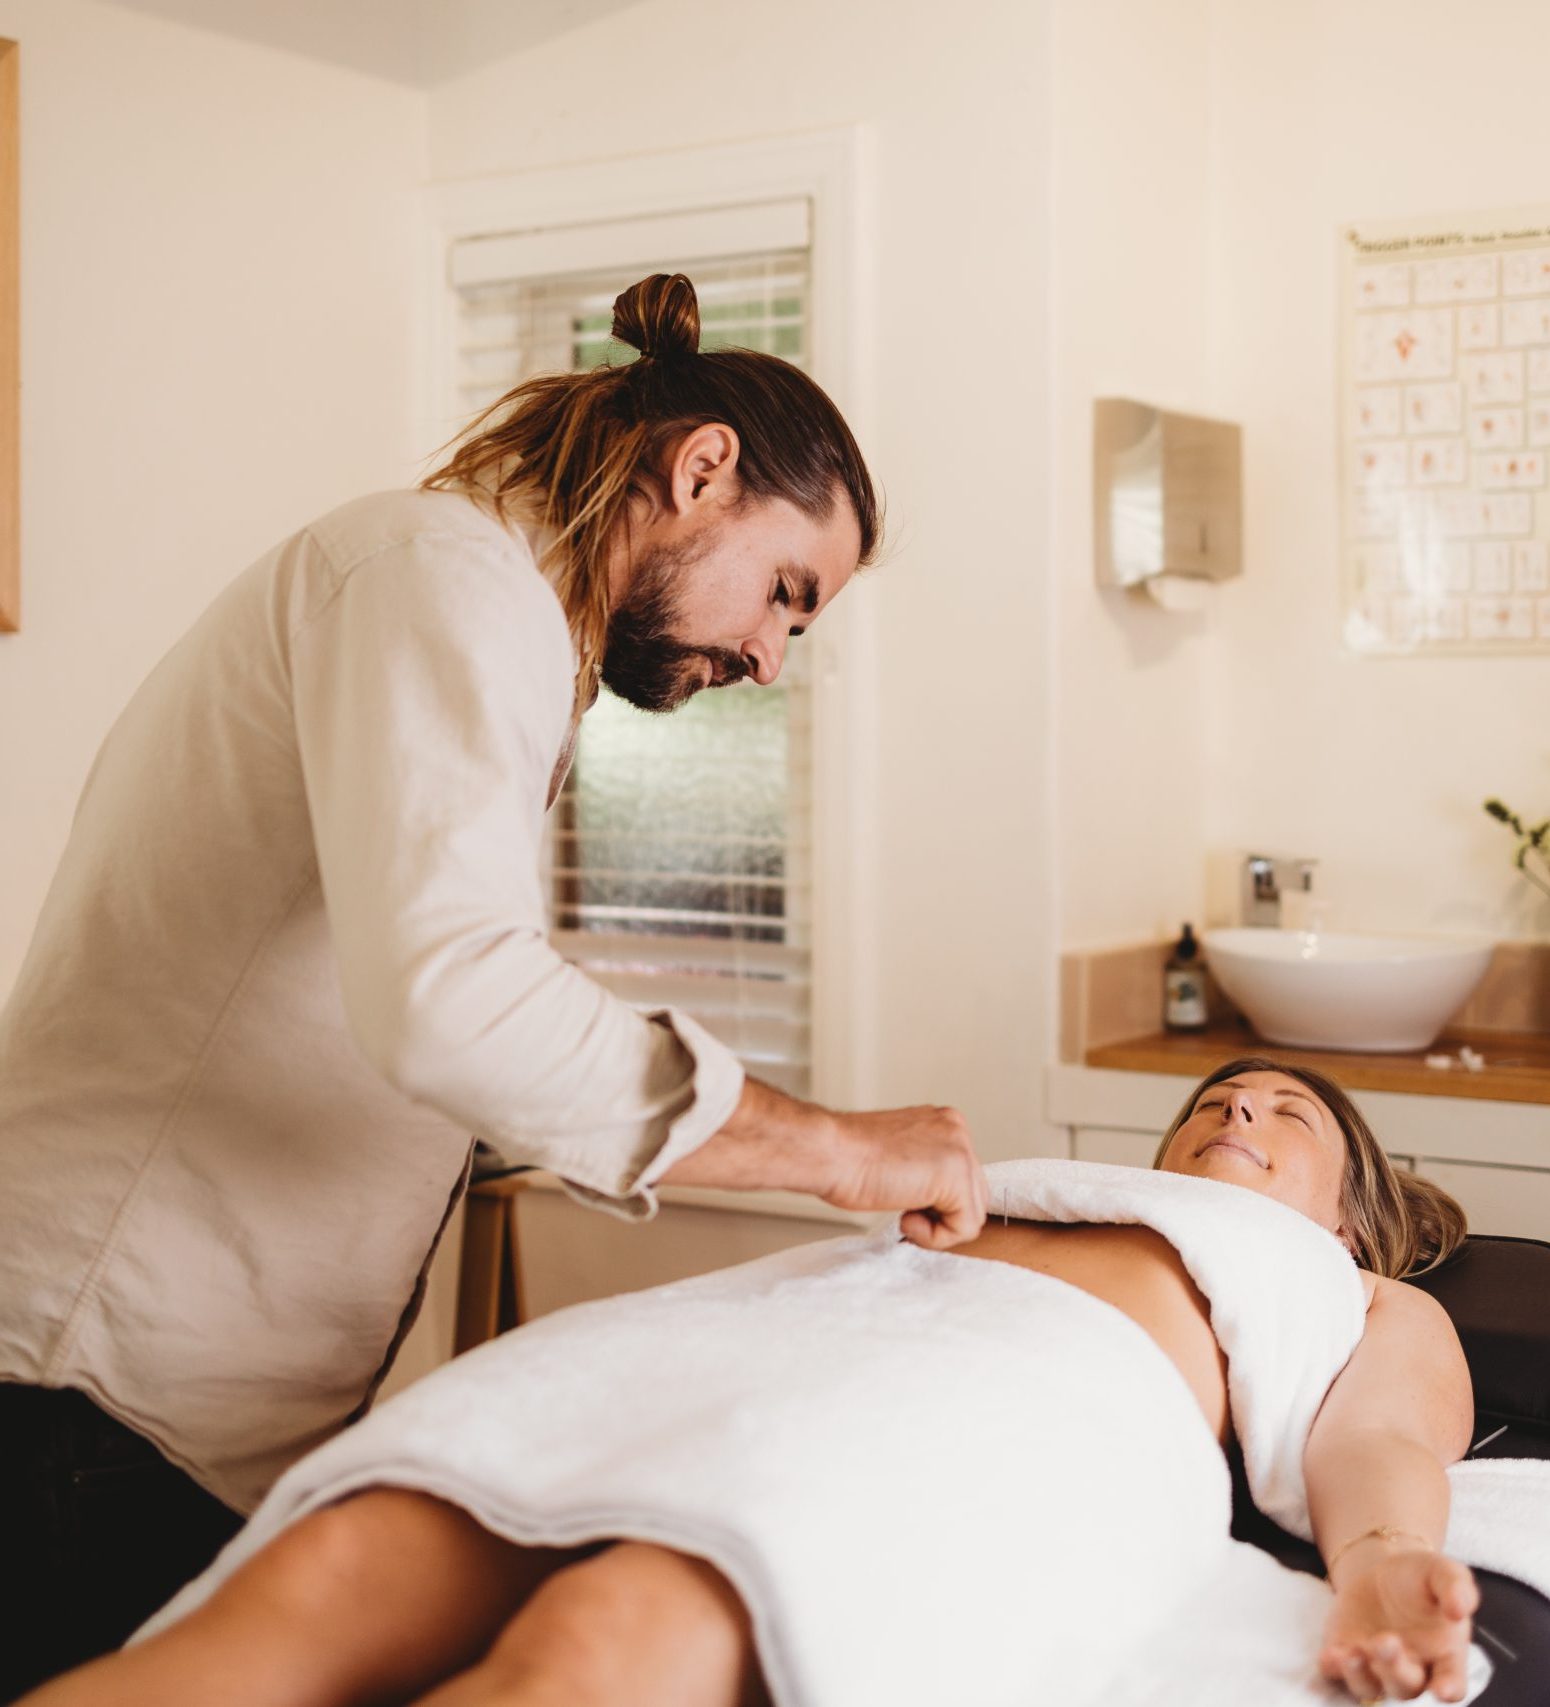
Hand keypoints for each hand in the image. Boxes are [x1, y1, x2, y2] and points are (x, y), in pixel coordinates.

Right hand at [819, 1106, 987, 1249]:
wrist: (830, 1153)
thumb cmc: (846, 1158)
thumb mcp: (897, 1157)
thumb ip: (925, 1169)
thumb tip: (937, 1199)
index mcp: (943, 1123)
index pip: (962, 1177)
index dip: (934, 1202)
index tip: (903, 1199)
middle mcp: (957, 1130)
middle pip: (973, 1195)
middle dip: (940, 1215)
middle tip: (903, 1210)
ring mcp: (960, 1150)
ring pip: (972, 1214)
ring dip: (936, 1227)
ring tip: (903, 1213)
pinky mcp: (956, 1176)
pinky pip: (965, 1227)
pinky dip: (935, 1237)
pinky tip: (906, 1218)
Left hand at [1320, 1548, 1477, 1701]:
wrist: (1382, 1573)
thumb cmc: (1421, 1579)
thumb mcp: (1442, 1572)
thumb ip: (1457, 1587)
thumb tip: (1459, 1609)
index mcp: (1444, 1656)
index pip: (1452, 1683)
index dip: (1448, 1688)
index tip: (1443, 1690)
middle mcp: (1411, 1670)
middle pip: (1405, 1686)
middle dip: (1394, 1669)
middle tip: (1386, 1642)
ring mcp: (1375, 1667)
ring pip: (1368, 1688)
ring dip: (1360, 1676)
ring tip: (1352, 1655)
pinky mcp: (1344, 1655)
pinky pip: (1335, 1671)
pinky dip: (1332, 1667)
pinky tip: (1331, 1654)